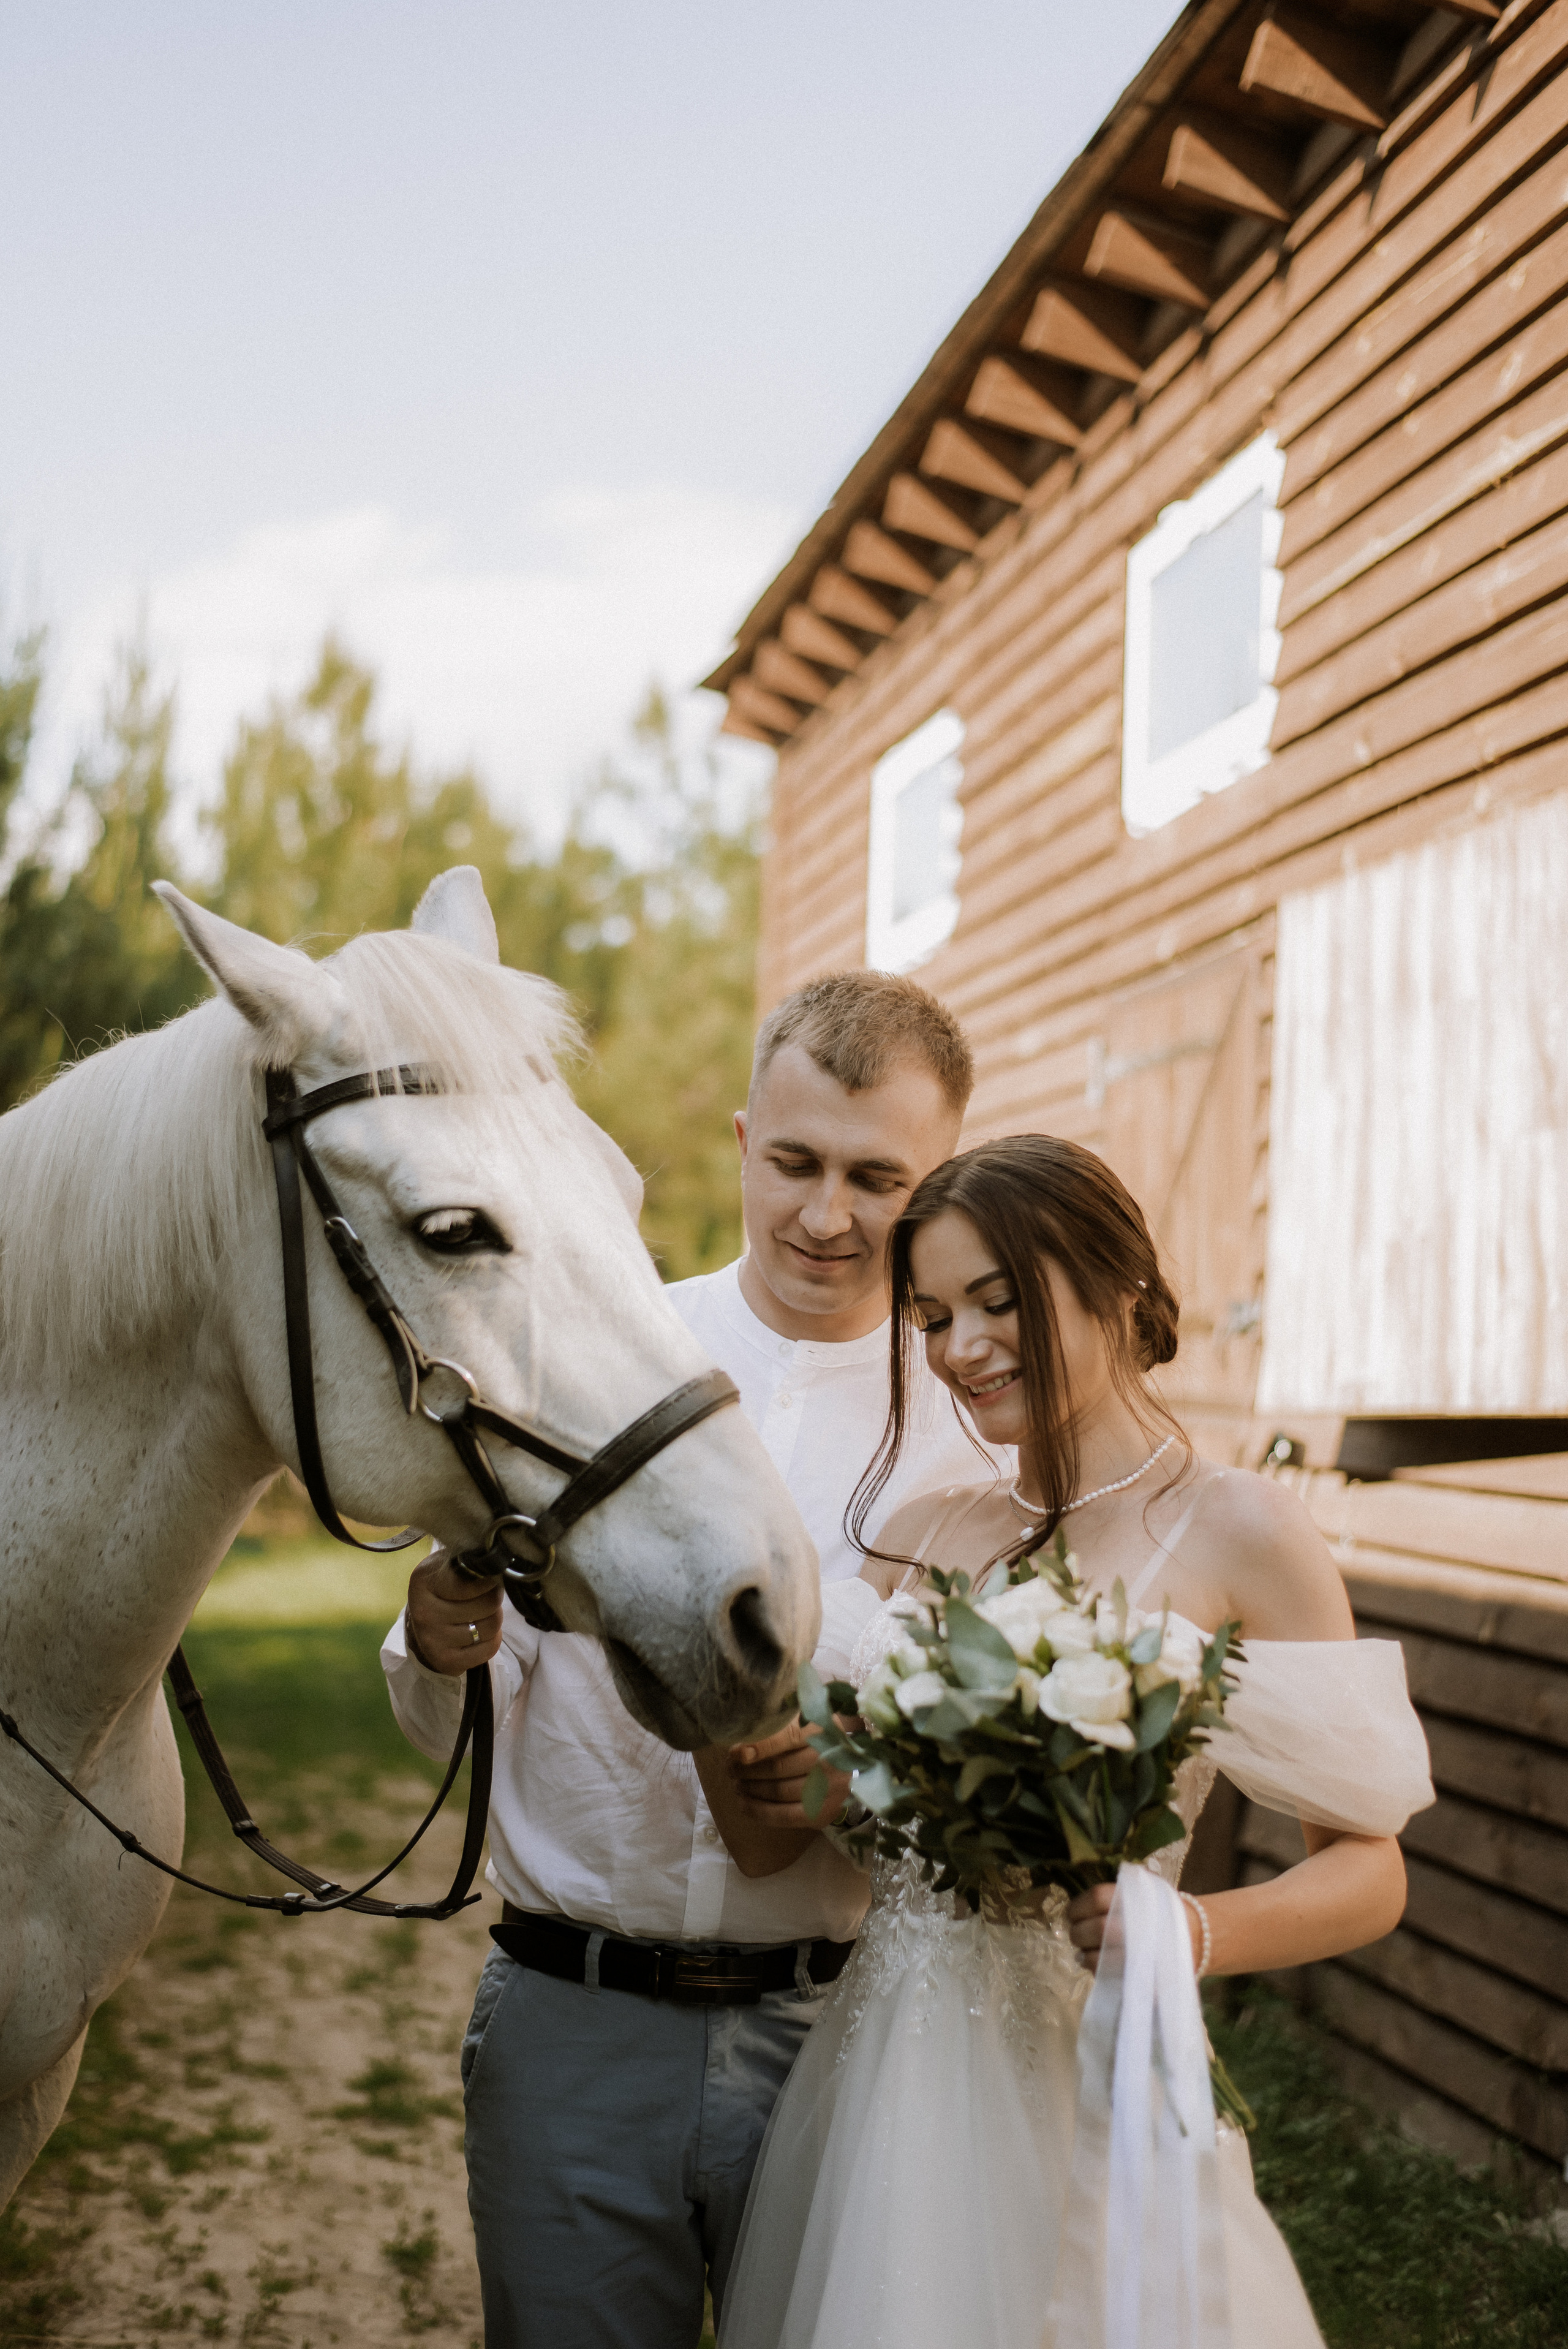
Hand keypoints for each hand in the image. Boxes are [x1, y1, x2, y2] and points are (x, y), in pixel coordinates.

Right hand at [405, 1549, 503, 1676]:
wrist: (422, 1622)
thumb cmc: (443, 1586)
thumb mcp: (448, 1565)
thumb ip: (470, 1561)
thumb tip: (499, 1565)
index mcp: (423, 1581)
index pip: (474, 1581)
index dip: (490, 1579)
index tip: (490, 1577)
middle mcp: (423, 1612)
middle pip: (488, 1604)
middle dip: (495, 1598)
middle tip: (487, 1596)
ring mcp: (433, 1640)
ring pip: (492, 1626)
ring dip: (494, 1618)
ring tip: (482, 1613)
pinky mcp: (446, 1661)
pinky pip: (490, 1648)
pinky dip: (493, 1638)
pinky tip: (480, 1632)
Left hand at [727, 1718, 851, 1829]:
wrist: (859, 1764)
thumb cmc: (823, 1737)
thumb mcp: (808, 1720)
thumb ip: (781, 1723)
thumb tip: (742, 1742)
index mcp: (825, 1730)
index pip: (787, 1738)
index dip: (758, 1746)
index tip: (734, 1752)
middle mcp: (830, 1760)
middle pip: (779, 1767)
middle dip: (747, 1770)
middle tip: (729, 1768)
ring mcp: (830, 1789)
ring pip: (779, 1791)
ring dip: (750, 1790)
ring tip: (736, 1785)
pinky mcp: (825, 1812)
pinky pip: (786, 1816)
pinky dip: (760, 1812)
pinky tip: (744, 1805)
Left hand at [1066, 1883, 1205, 1974]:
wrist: (1194, 1938)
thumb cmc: (1158, 1912)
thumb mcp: (1141, 1892)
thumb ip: (1114, 1896)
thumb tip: (1076, 1910)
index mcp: (1136, 1898)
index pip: (1096, 1898)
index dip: (1078, 1907)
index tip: (1072, 1914)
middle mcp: (1138, 1924)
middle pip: (1095, 1929)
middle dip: (1078, 1933)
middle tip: (1075, 1935)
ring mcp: (1141, 1954)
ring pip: (1099, 1957)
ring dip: (1085, 1955)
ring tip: (1084, 1952)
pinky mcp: (1142, 1978)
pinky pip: (1110, 1977)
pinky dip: (1097, 1970)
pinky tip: (1096, 1964)